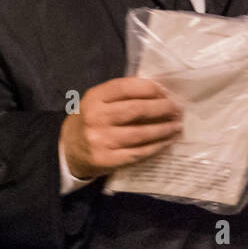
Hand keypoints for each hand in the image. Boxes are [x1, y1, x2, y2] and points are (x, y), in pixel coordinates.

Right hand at [60, 76, 181, 179]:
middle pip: (136, 110)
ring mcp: (101, 141)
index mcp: (94, 97)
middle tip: (178, 109)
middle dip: (162, 108)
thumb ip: (122, 94)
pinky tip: (166, 142)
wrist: (69, 150)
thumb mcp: (99, 101)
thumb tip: (158, 88)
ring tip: (177, 125)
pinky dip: (156, 147)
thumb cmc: (91, 120)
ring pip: (141, 133)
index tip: (167, 91)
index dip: (150, 88)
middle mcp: (96, 117)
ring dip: (164, 129)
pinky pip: (138, 153)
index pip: (127, 87)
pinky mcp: (107, 160)